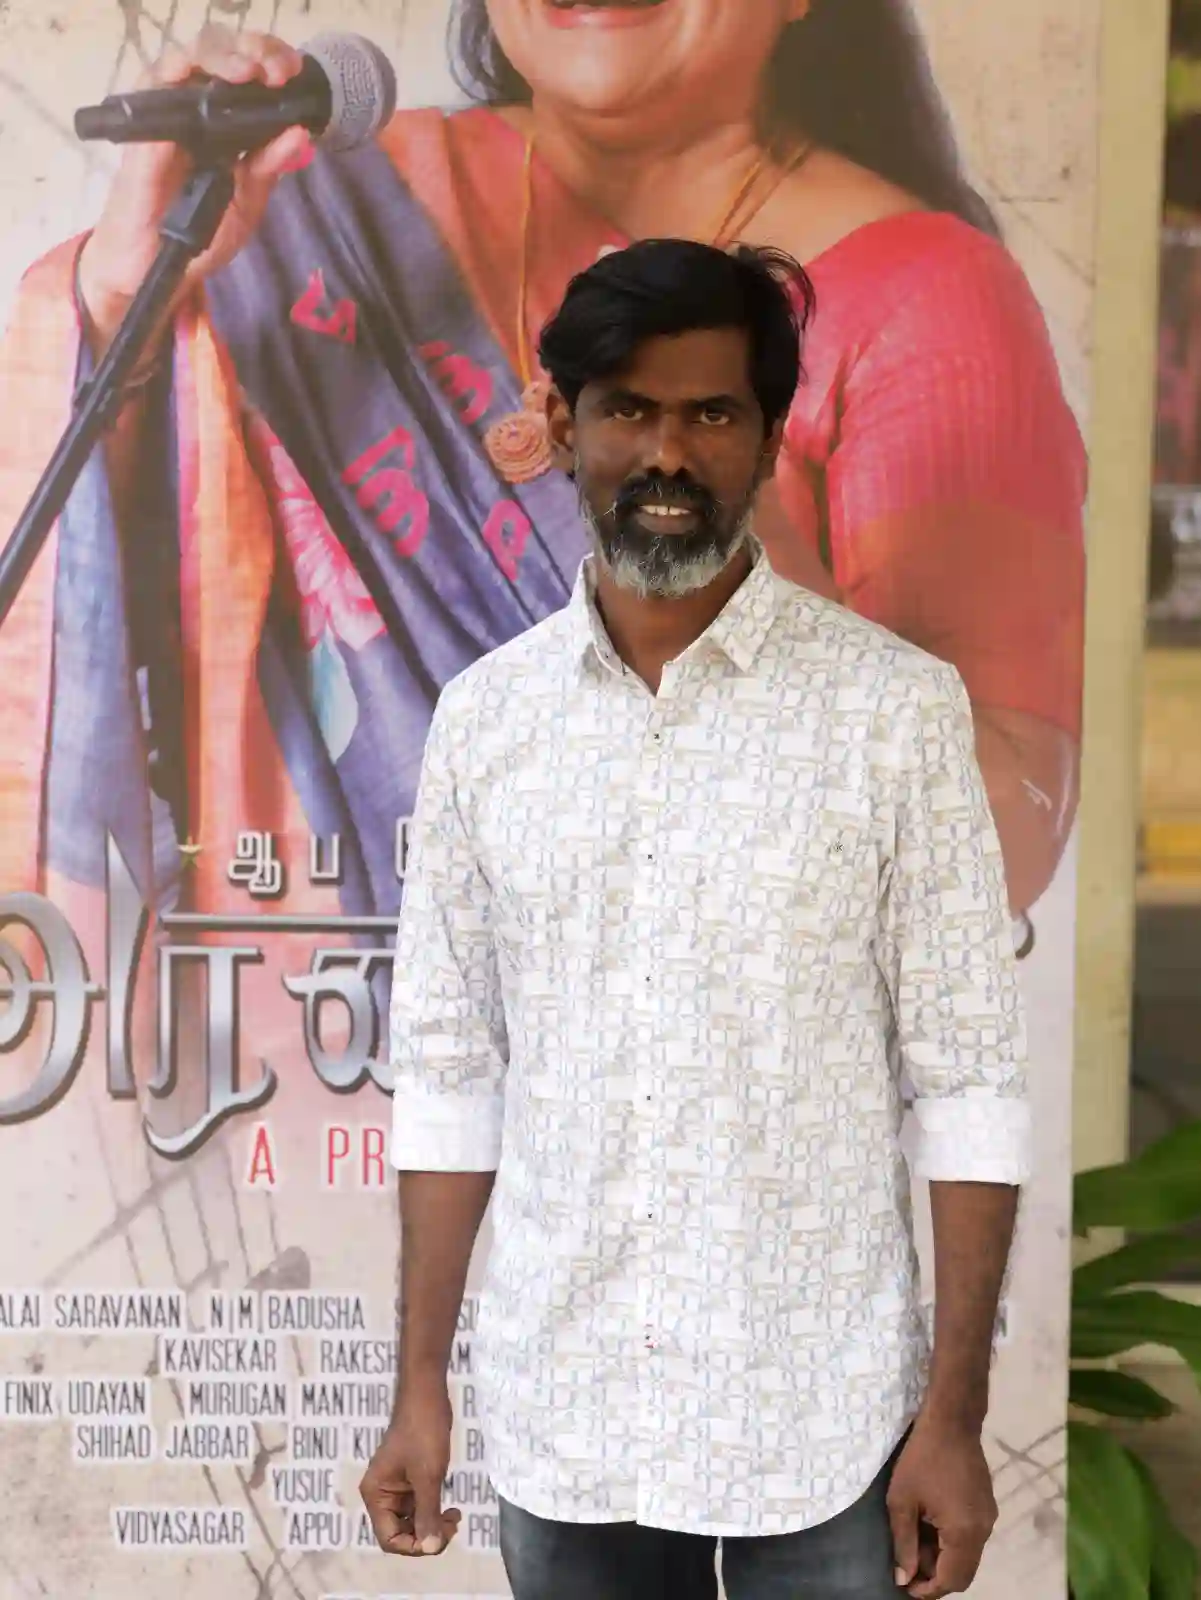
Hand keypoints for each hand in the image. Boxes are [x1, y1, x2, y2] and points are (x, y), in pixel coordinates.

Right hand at [78, 26, 311, 349]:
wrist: (154, 267)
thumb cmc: (197, 233)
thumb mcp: (246, 203)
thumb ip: (269, 168)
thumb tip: (301, 132)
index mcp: (222, 121)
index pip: (244, 68)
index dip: (268, 57)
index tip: (292, 73)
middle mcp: (192, 110)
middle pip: (216, 53)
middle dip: (251, 50)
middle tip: (277, 70)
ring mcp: (163, 118)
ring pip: (182, 60)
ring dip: (215, 57)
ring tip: (246, 72)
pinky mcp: (138, 135)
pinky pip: (148, 94)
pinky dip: (170, 78)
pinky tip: (192, 75)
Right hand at [359, 1379, 460, 1556]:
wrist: (427, 1395)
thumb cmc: (423, 1432)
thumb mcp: (427, 1477)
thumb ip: (427, 1514)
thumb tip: (431, 1548)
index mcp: (375, 1495)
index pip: (389, 1539)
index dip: (414, 1545)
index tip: (440, 1536)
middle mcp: (381, 1495)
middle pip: (400, 1533)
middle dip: (426, 1536)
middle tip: (453, 1525)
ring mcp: (396, 1487)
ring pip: (412, 1521)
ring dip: (432, 1524)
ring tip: (455, 1516)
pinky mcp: (410, 1479)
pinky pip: (419, 1506)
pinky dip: (434, 1511)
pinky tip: (450, 1508)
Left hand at [886, 1418, 997, 1596]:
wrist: (951, 1421)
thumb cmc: (922, 1459)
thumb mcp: (902, 1501)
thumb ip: (904, 1543)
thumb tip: (904, 1577)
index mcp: (964, 1533)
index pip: (951, 1580)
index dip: (928, 1590)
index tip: (906, 1587)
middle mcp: (983, 1531)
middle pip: (963, 1573)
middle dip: (936, 1576)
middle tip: (908, 1566)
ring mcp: (988, 1517)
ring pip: (968, 1555)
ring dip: (943, 1558)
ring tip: (914, 1542)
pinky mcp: (986, 1505)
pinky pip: (971, 1537)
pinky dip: (952, 1542)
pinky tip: (929, 1526)